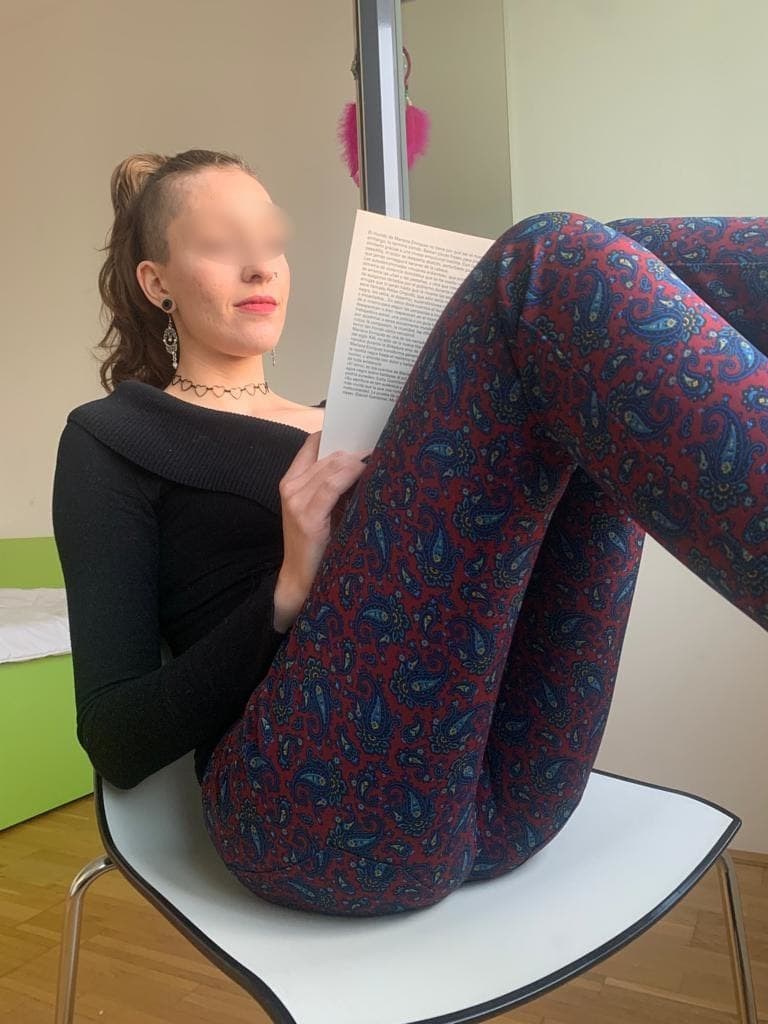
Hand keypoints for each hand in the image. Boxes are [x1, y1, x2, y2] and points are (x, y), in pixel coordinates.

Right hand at [273, 432, 371, 630]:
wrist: (300, 581)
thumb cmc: (319, 545)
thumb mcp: (323, 509)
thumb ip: (334, 484)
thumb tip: (370, 458)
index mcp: (292, 480)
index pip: (313, 443)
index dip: (339, 432)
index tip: (366, 428)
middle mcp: (291, 486)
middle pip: (329, 452)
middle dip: (358, 446)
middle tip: (386, 439)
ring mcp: (296, 500)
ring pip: (333, 465)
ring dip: (360, 459)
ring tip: (385, 454)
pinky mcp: (307, 516)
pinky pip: (333, 484)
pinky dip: (354, 474)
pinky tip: (371, 472)